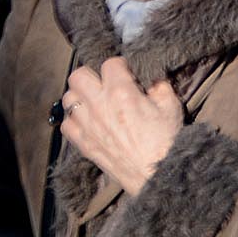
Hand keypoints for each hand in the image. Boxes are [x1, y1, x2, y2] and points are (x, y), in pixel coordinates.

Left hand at [62, 59, 184, 195]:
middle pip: (78, 76)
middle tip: (106, 83)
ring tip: (95, 100)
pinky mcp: (83, 143)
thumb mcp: (171, 105)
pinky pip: (65, 124)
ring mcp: (87, 126)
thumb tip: (150, 76)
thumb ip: (159, 85)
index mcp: (122, 93)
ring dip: (81, 96)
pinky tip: (88, 121)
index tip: (127, 73)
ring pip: (68, 98)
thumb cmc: (166, 139)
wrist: (157, 173)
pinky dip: (74, 119)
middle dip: (92, 75)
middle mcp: (99, 106)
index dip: (121, 65)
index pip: (110, 63)